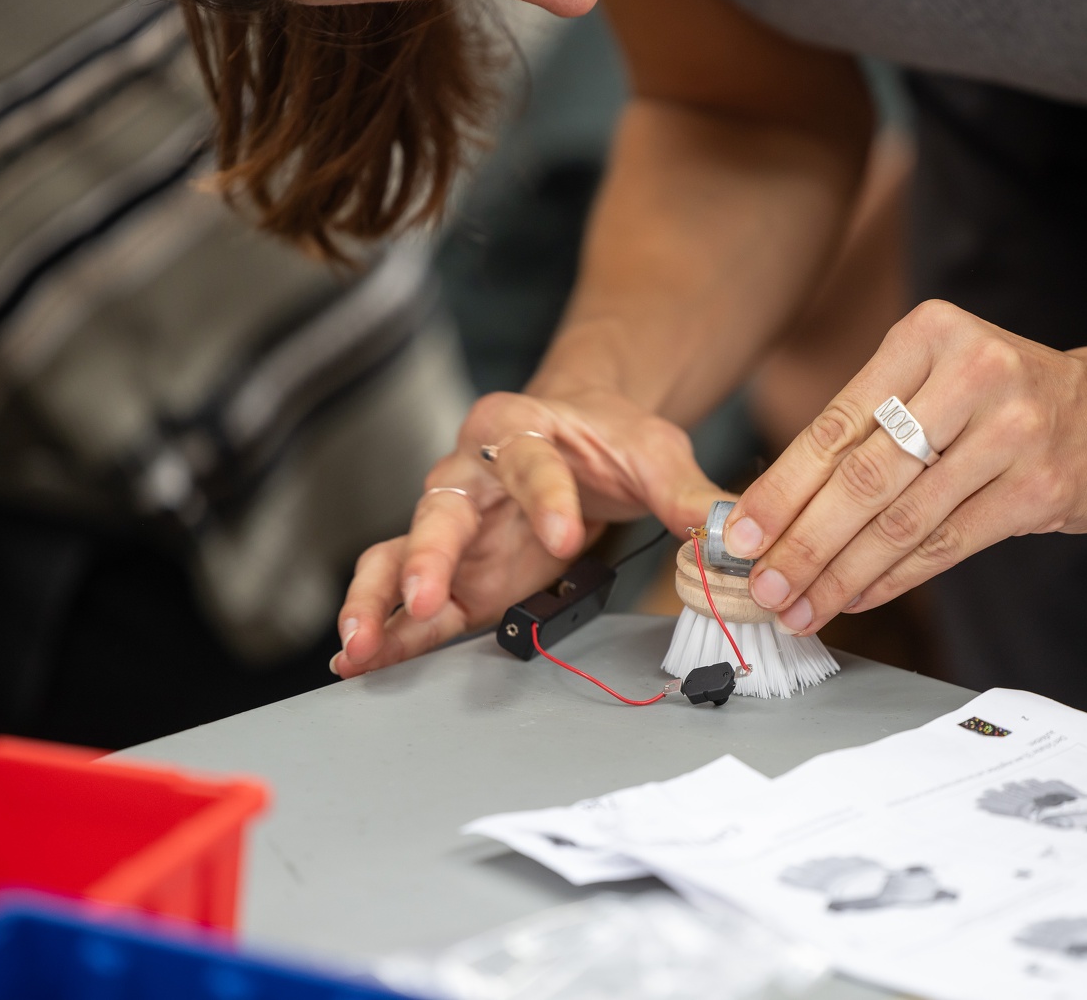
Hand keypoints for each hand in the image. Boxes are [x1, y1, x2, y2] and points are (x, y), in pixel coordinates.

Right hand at [333, 389, 726, 675]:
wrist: (583, 436)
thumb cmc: (609, 438)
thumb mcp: (654, 452)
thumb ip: (686, 492)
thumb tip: (726, 532)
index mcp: (519, 425)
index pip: (529, 460)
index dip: (545, 498)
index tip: (565, 537)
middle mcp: (470, 472)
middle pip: (439, 507)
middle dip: (430, 554)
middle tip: (430, 597)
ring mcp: (455, 526)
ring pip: (399, 554)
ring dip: (380, 600)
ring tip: (360, 645)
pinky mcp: (455, 572)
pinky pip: (408, 598)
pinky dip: (387, 630)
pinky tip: (361, 661)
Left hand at [721, 299, 1086, 634]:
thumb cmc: (1016, 398)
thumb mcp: (944, 376)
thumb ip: (873, 425)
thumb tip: (782, 504)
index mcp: (929, 335)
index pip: (836, 423)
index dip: (782, 487)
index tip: (739, 534)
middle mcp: (970, 372)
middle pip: (863, 475)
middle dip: (803, 541)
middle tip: (763, 586)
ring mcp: (1012, 430)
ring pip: (903, 518)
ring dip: (842, 572)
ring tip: (802, 605)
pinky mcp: (1040, 485)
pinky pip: (947, 542)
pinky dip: (895, 577)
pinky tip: (857, 598)